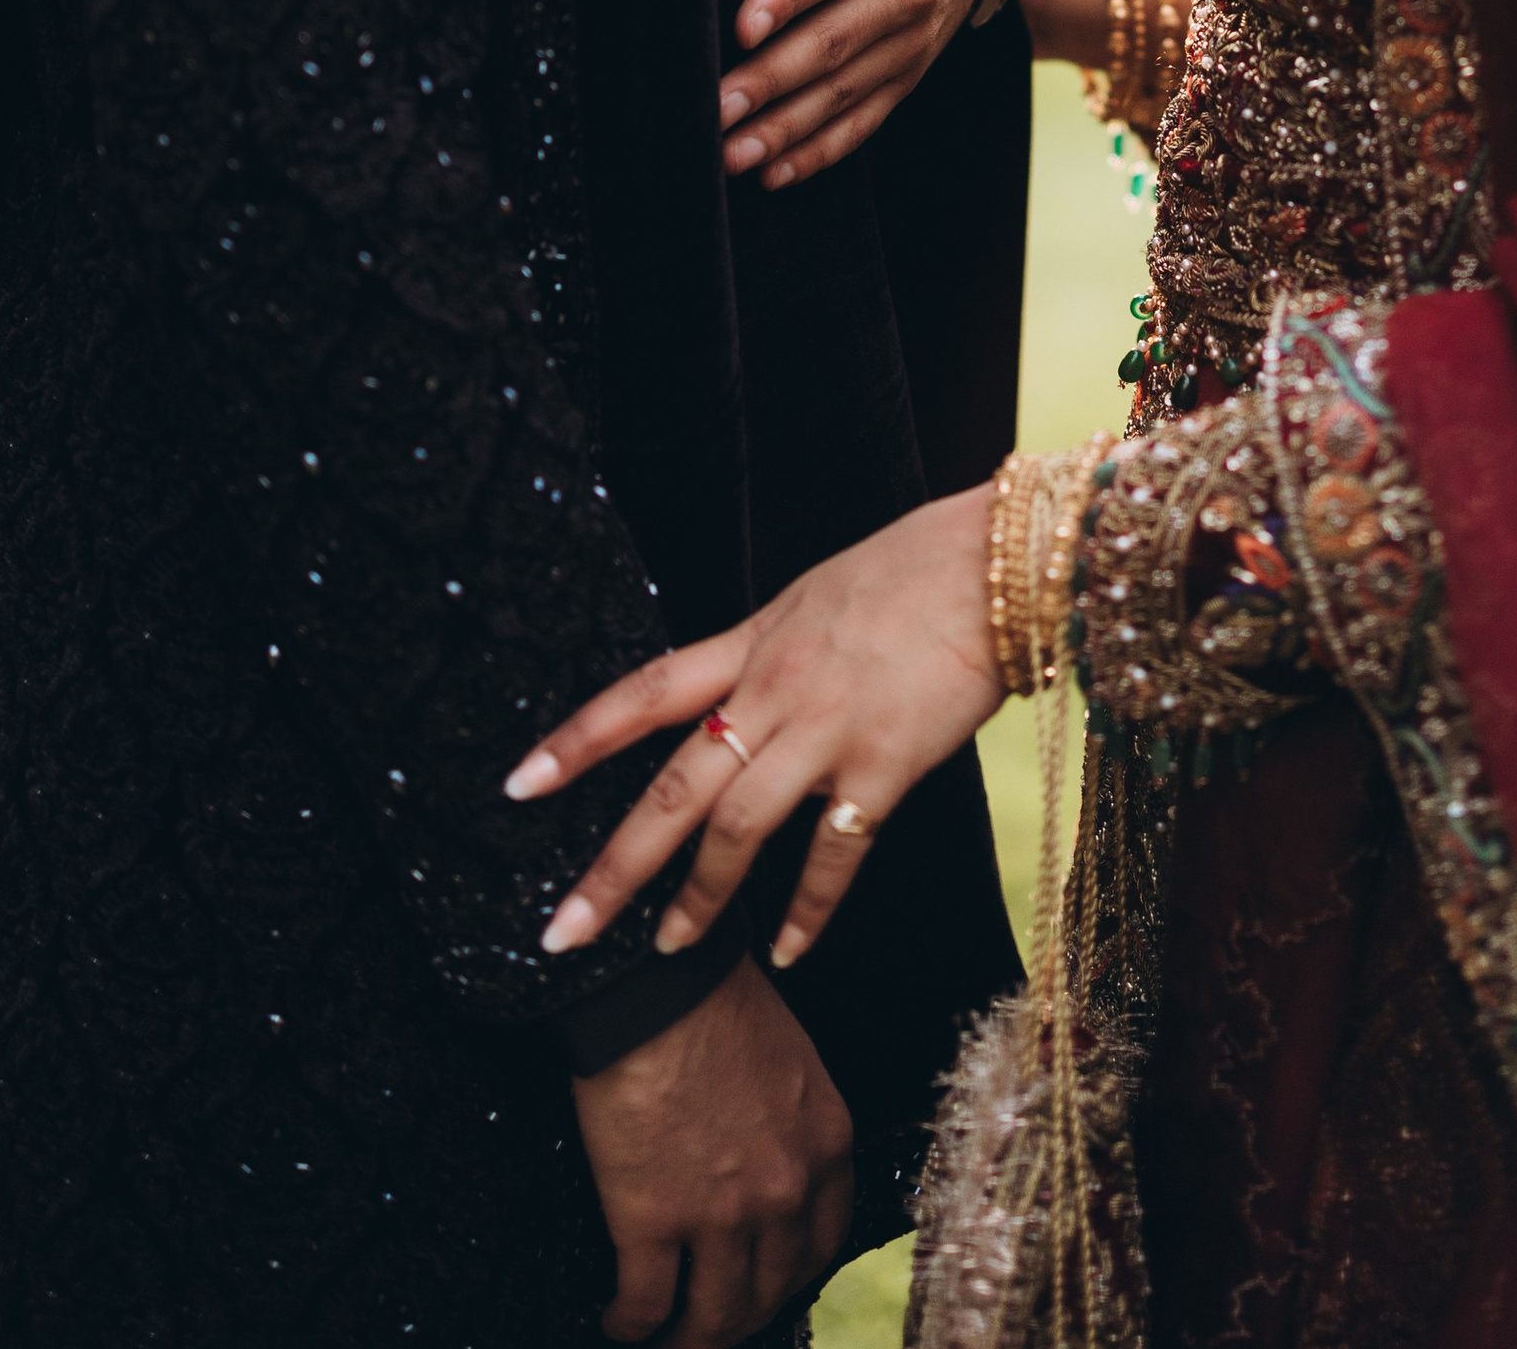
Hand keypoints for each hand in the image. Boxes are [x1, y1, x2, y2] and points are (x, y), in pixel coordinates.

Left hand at [514, 486, 998, 972]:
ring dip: (699, 899)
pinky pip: (834, 855)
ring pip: (737, 830)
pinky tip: (789, 950)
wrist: (1000, 563)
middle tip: (560, 933)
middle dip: (613, 868)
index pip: (643, 693)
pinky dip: (808, 909)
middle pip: (673, 788)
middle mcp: (774, 689)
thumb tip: (735, 696)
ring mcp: (827, 731)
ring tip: (669, 952)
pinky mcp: (886, 767)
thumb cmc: (914, 569)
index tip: (516, 785)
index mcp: (752, 642)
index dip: (577, 740)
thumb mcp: (816, 595)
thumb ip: (769, 652)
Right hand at [571, 953, 853, 1344]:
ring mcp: (720, 1214)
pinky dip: (631, 1324)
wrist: (657, 987)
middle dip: (740, 1320)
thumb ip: (793, 1126)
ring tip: (667, 1340)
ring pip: (713, 1315)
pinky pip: (645, 1302)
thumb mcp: (792, 1062)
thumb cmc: (717, 1002)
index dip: (791, 1280)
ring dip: (690, 1339)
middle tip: (712, 1327)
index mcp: (826, 1148)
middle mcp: (784, 1192)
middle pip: (769, 1292)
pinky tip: (618, 1322)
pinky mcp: (650, 1221)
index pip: (823, 1247)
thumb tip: (768, 1162)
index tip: (768, 1288)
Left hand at [720, 0, 1000, 187]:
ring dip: (787, 126)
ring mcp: (917, 37)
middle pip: (838, 37)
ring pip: (848, 89)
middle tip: (714, 106)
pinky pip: (868, 118)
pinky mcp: (912, 71)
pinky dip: (822, 149)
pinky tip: (773, 172)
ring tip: (728, 153)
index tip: (742, 26)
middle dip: (774, 78)